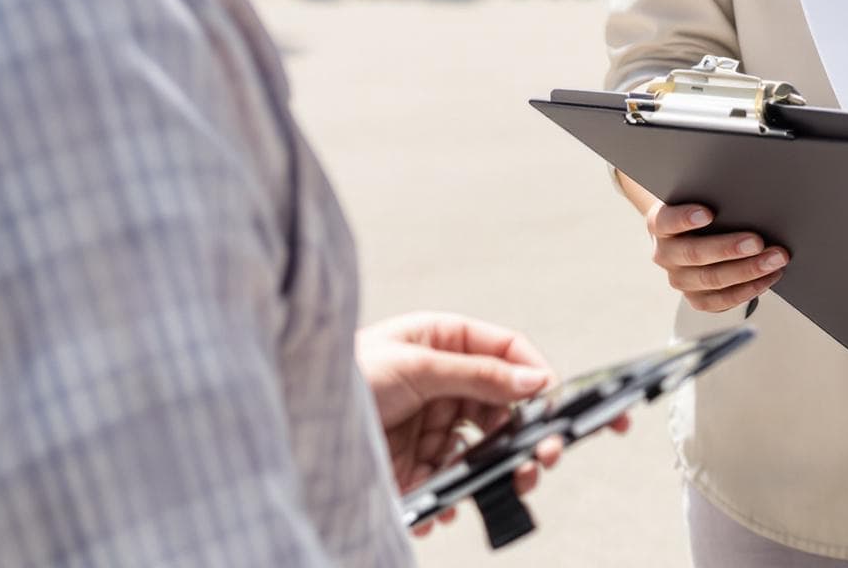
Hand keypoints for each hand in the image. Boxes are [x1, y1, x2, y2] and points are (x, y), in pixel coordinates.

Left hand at [356, 312, 617, 535]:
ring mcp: (429, 424)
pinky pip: (451, 481)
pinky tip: (451, 506)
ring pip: (483, 448)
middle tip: (546, 457)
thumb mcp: (415, 365)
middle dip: (527, 433)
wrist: (289, 423)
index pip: (505, 352)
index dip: (536, 374)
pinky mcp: (414, 464)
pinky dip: (458, 497)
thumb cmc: (342, 375)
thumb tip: (536, 380)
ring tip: (515, 486)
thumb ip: (478, 375)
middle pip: (503, 406)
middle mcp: (441, 381)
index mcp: (443, 341)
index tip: (558, 402)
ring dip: (501, 471)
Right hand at [642, 195, 788, 312]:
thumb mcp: (698, 196)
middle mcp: (665, 254)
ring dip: (747, 271)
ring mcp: (679, 279)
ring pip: (711, 280)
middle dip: (729, 248)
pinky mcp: (695, 298)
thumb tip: (748, 196)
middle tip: (758, 242)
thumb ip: (713, 196)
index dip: (684, 219)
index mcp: (659, 224)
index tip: (709, 213)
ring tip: (774, 260)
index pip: (666, 221)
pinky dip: (747, 290)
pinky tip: (768, 278)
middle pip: (694, 254)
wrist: (689, 232)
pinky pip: (720, 301)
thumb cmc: (700, 207)